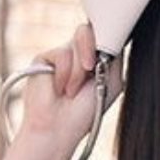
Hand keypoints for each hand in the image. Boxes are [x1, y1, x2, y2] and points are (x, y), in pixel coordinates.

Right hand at [0, 24, 122, 159]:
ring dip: (80, 70)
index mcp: (97, 59)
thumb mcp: (112, 81)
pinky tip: (61, 89)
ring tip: (73, 91)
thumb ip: (114, 56)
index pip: (104, 34)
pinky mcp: (44, 59)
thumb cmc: (87, 110)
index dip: (109, 32)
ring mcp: (62, 55)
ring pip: (78, 41)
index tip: (116, 33)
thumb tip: (112, 32)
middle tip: (92, 69)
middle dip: (95, 48)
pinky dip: (66, 73)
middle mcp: (79, 54)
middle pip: (92, 30)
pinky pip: (61, 53)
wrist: (60, 128)